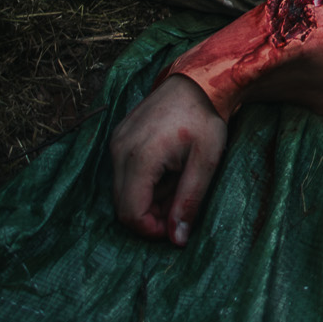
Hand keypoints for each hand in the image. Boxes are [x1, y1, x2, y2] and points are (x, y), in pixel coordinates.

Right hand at [110, 73, 226, 245]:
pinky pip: (123, 171)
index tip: (175, 225)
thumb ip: (189, 201)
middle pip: (123, 205)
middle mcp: (119, 149)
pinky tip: (167, 166)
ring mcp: (116, 141)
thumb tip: (176, 240)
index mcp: (140, 157)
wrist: (198, 81)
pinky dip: (143, 179)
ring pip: (122, 189)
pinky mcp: (118, 137)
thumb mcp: (206, 162)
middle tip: (180, 199)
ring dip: (148, 195)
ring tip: (177, 177)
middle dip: (151, 213)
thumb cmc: (206, 118)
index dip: (151, 229)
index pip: (130, 213)